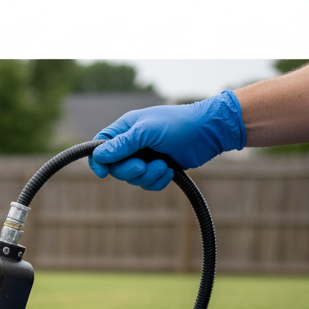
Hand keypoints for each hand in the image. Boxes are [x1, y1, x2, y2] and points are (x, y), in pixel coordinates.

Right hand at [88, 90, 245, 190]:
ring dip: (148, 176)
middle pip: (116, 168)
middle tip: (144, 166)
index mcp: (126, 129)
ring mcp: (146, 157)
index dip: (98, 161)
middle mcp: (133, 143)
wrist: (210, 132)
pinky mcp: (158, 169)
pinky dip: (158, 181)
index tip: (103, 173)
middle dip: (130, 170)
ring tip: (164, 165)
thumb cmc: (179, 124)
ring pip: (133, 178)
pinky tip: (170, 170)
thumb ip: (123, 143)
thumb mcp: (147, 131)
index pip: (100, 146)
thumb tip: (99, 155)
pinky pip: (148, 184)